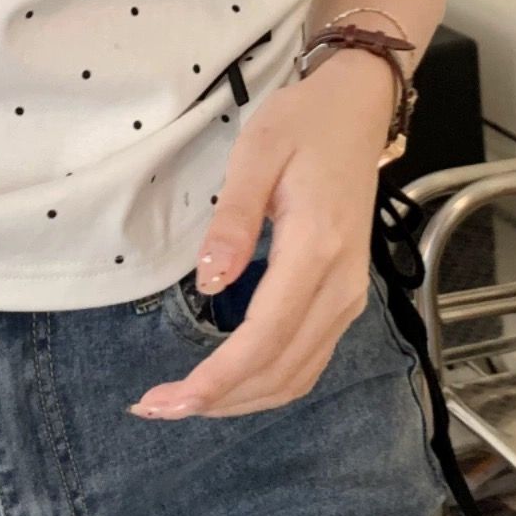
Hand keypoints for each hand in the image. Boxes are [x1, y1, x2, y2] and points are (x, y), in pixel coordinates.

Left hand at [129, 53, 394, 418]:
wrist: (358, 110)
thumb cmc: (303, 124)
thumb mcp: (257, 152)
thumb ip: (234, 218)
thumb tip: (209, 281)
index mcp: (317, 248)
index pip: (265, 336)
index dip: (217, 378)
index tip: (168, 398)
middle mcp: (341, 284)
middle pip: (282, 369)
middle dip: (219, 399)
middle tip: (157, 406)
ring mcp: (349, 295)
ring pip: (298, 374)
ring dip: (242, 398)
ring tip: (185, 400)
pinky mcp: (346, 296)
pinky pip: (309, 359)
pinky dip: (267, 382)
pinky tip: (229, 381)